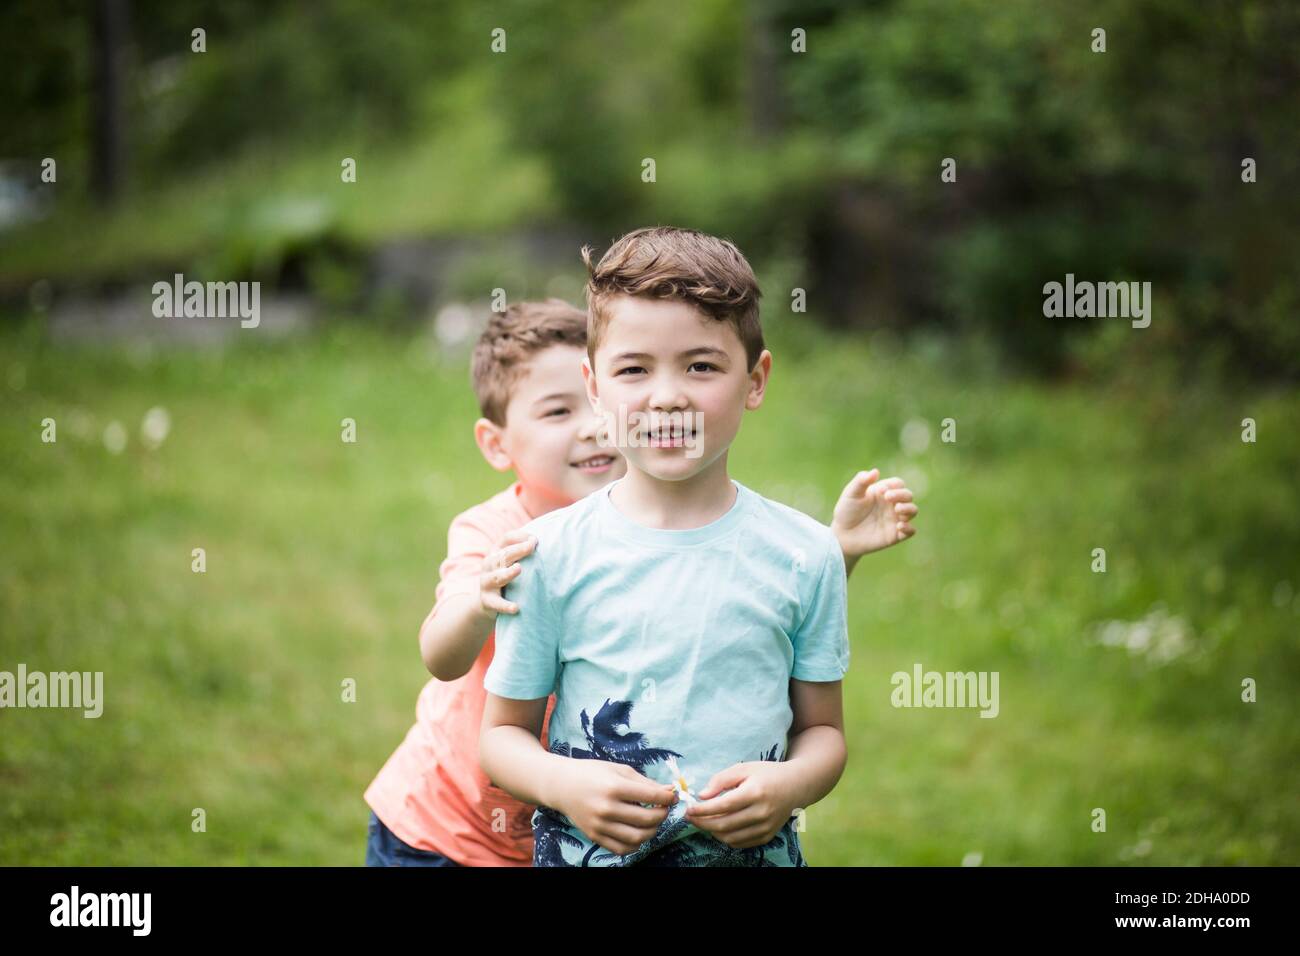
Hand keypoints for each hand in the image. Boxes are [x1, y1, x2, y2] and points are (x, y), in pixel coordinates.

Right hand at [478, 529, 536, 617]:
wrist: (486, 603)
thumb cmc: (506, 578)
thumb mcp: (511, 562)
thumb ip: (524, 553)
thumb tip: (546, 544)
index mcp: (497, 552)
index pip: (507, 539)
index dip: (520, 537)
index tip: (535, 539)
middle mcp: (489, 565)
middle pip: (503, 555)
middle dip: (518, 550)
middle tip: (531, 546)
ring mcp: (486, 582)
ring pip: (497, 577)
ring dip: (508, 573)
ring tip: (519, 569)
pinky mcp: (487, 600)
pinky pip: (496, 603)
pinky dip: (505, 605)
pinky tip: (515, 607)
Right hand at [550, 761, 677, 856]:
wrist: (562, 785)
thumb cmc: (592, 773)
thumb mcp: (619, 770)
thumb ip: (645, 782)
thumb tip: (669, 791)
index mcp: (613, 787)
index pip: (650, 796)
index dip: (667, 797)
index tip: (673, 796)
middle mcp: (606, 808)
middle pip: (647, 819)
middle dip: (662, 814)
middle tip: (664, 808)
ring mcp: (599, 825)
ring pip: (637, 838)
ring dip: (653, 831)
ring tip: (653, 821)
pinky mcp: (595, 836)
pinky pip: (622, 849)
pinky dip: (636, 844)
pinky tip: (639, 833)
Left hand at [684, 761, 799, 848]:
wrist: (796, 786)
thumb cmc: (767, 774)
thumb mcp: (744, 768)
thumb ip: (721, 780)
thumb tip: (702, 796)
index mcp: (755, 792)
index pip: (723, 805)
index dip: (703, 810)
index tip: (689, 809)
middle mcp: (761, 812)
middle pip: (724, 824)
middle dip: (702, 823)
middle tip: (690, 817)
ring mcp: (766, 827)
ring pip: (730, 837)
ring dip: (712, 832)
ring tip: (703, 821)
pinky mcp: (767, 836)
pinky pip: (740, 843)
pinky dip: (726, 838)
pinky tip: (719, 828)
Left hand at [831, 468, 917, 558]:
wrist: (842, 535)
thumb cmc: (846, 511)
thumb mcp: (851, 494)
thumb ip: (861, 481)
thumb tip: (875, 471)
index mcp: (883, 492)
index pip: (898, 484)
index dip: (894, 485)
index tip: (881, 490)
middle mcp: (891, 505)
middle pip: (908, 495)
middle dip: (902, 495)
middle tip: (888, 498)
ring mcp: (894, 519)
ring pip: (913, 510)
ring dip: (909, 509)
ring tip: (897, 509)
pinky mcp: (895, 535)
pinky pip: (910, 531)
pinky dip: (909, 528)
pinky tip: (899, 526)